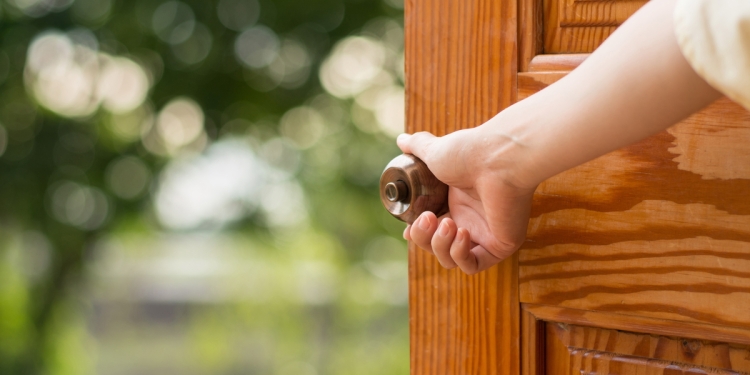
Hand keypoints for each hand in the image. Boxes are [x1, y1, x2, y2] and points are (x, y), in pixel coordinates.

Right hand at [397, 128, 536, 274]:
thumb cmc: (470, 153)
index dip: (416, 233)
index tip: (408, 229)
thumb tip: (401, 140)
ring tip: (448, 223)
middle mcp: (469, 219)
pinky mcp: (500, 245)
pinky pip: (473, 265)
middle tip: (428, 217)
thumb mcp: (435, 151)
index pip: (430, 229)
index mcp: (455, 202)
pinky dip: (460, 254)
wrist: (498, 157)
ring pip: (450, 260)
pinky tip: (462, 233)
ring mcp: (485, 234)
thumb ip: (418, 147)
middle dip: (424, 237)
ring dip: (441, 245)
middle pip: (435, 246)